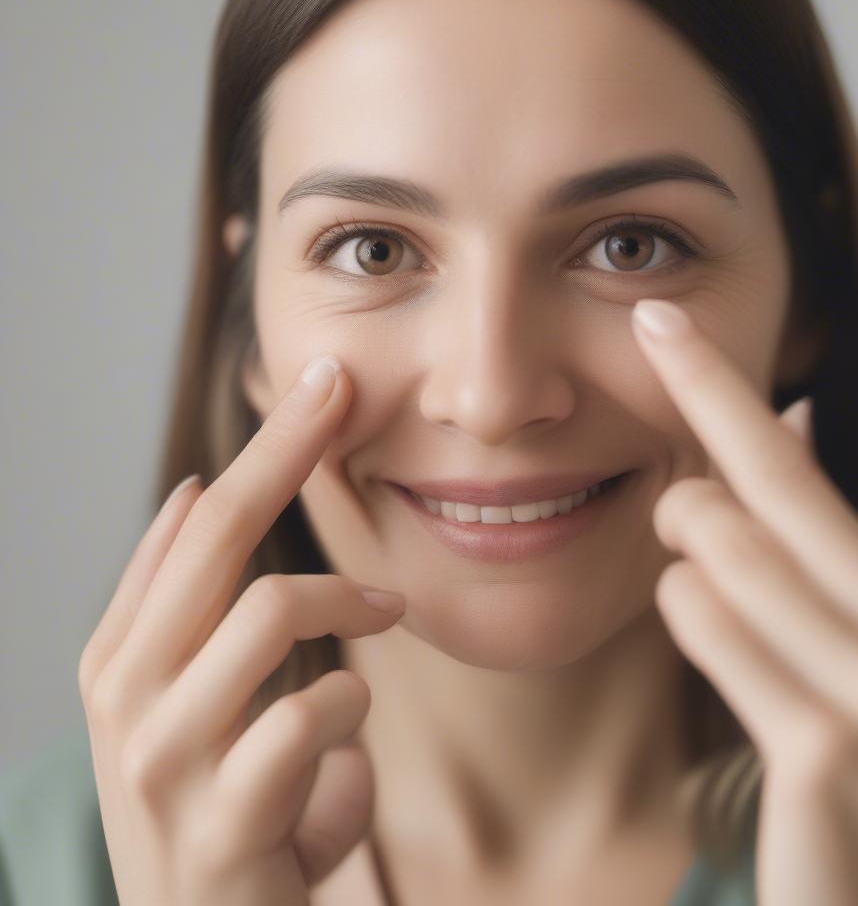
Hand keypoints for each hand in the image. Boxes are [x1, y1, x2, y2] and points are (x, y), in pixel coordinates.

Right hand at [78, 356, 405, 905]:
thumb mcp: (185, 701)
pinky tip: (351, 726)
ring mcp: (164, 758)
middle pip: (219, 530)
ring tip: (385, 613)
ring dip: (347, 602)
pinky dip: (351, 704)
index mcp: (121, 654)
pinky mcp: (220, 823)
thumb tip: (193, 493)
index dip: (266, 446)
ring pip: (270, 610)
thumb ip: (185, 607)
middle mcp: (127, 693)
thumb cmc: (213, 807)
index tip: (322, 385)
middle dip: (288, 449)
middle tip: (344, 394)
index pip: (199, 521)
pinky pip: (310, 716)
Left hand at [631, 299, 857, 905]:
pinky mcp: (827, 751)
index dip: (718, 387)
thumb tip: (791, 426)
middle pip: (751, 496)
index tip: (659, 320)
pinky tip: (726, 668)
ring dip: (690, 582)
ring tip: (729, 636)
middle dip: (692, 501)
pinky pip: (705, 619)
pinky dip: (691, 625)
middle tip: (689, 534)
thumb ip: (818, 555)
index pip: (796, 470)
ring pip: (715, 556)